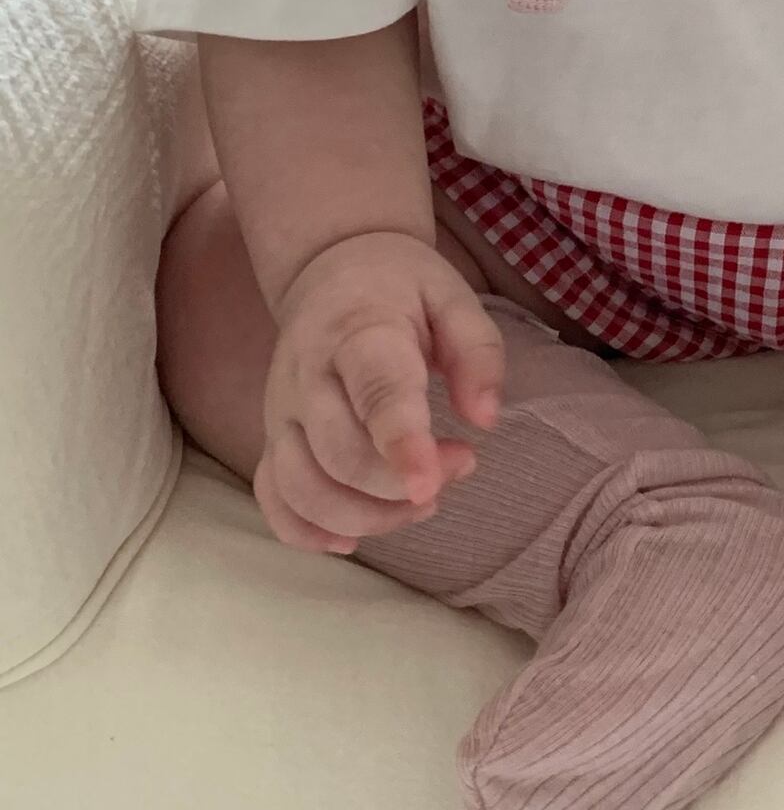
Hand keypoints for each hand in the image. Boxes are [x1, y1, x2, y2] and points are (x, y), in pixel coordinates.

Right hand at [254, 232, 504, 555]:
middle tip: (461, 464)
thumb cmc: (401, 288)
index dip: (402, 446)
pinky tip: (352, 538)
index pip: (375, 393)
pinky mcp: (271, 436)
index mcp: (358, 330)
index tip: (432, 484)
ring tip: (421, 503)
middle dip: (401, 486)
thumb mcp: (453, 297)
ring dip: (366, 517)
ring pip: (303, 487)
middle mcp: (307, 375)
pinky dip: (305, 531)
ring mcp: (282, 411)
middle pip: (339, 456)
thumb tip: (486, 418)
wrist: (330, 271)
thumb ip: (477, 351)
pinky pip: (272, 498)